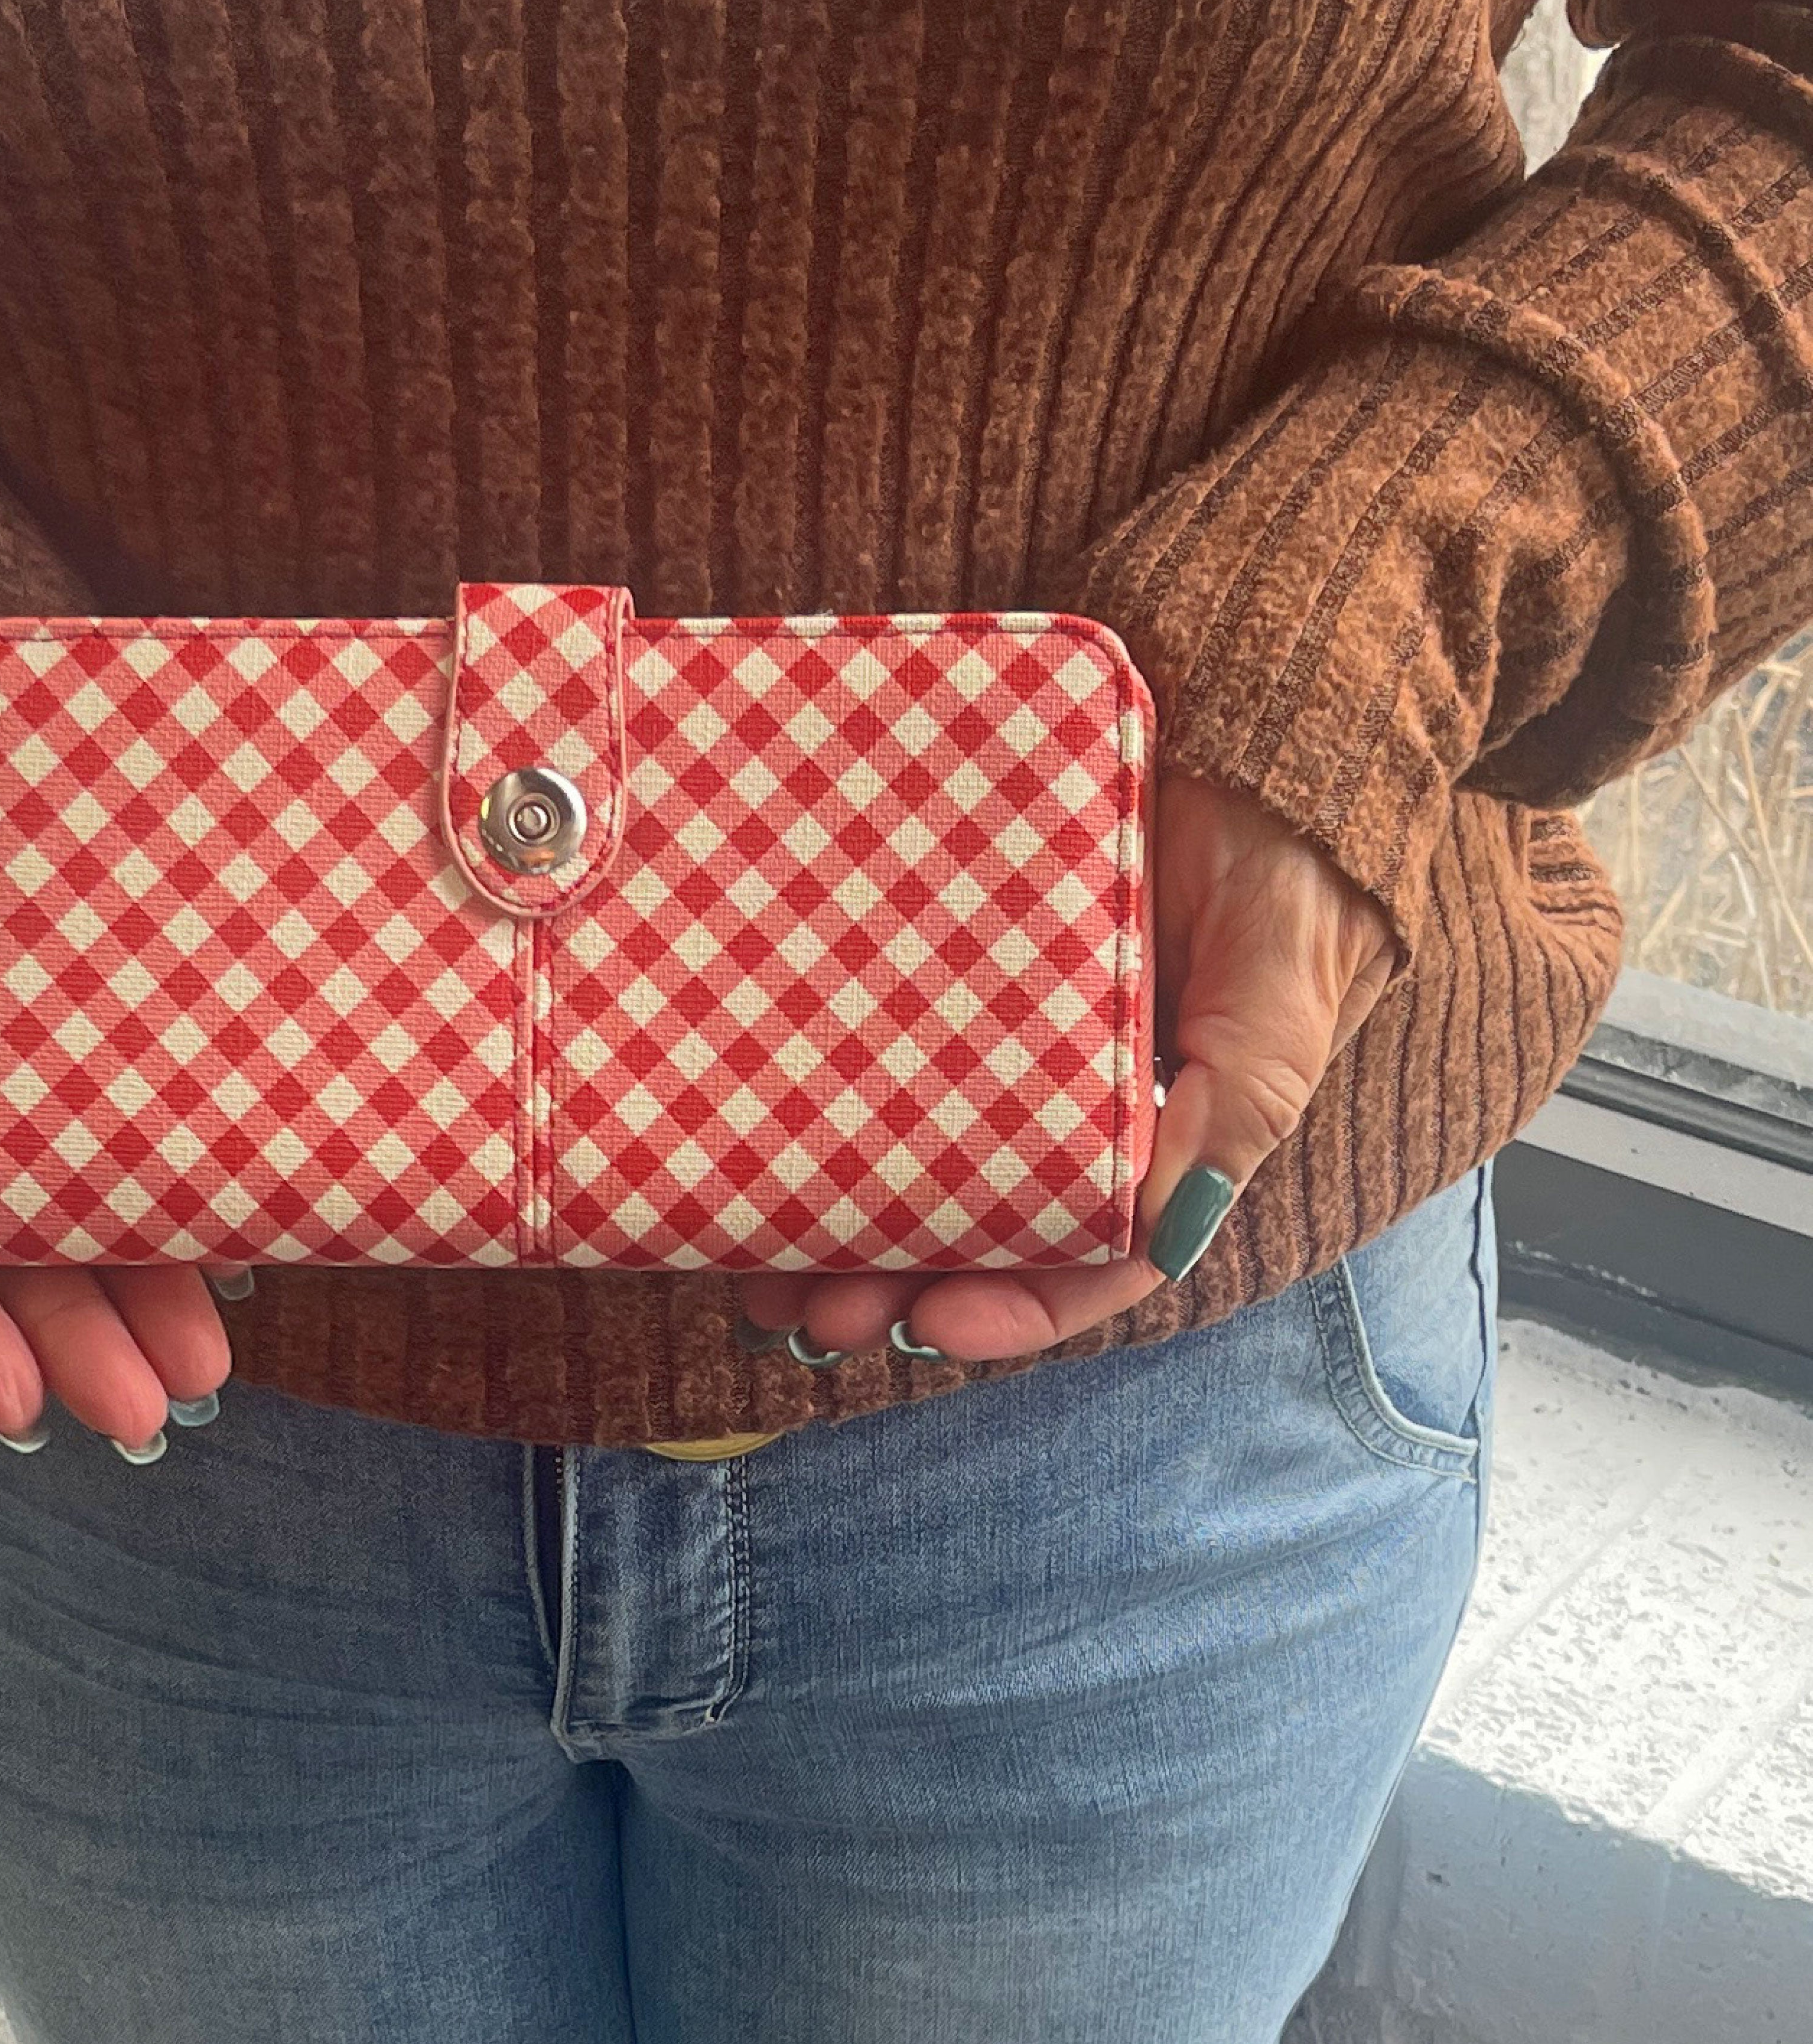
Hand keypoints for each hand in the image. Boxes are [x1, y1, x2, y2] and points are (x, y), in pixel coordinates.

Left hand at [740, 773, 1398, 1363]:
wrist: (1252, 715)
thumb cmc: (1288, 858)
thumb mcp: (1284, 980)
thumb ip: (1244, 1095)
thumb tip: (1166, 1223)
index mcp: (1162, 1127)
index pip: (1085, 1255)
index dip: (1009, 1307)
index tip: (927, 1328)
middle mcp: (1073, 1095)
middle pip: (972, 1222)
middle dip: (889, 1281)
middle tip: (803, 1315)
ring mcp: (1003, 1029)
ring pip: (910, 1149)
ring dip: (835, 1215)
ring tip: (754, 1263)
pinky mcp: (945, 958)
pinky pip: (877, 1038)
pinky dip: (820, 1094)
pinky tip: (755, 1123)